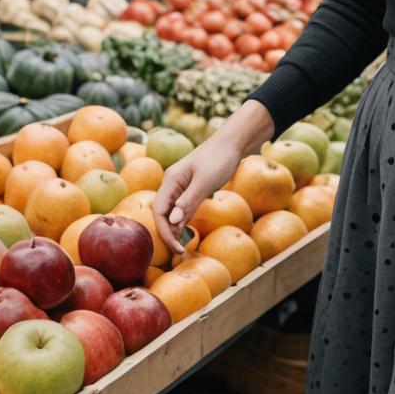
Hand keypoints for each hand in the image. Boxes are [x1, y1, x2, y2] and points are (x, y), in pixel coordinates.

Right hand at [152, 100, 273, 254]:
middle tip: (180, 252)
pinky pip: (183, 208)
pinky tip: (186, 233)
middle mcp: (173, 183)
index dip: (165, 231)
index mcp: (171, 180)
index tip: (177, 247)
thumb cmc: (220, 158)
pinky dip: (183, 221)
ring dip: (175, 229)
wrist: (235, 141)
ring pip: (172, 212)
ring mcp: (182, 186)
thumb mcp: (206, 180)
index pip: (159, 211)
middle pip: (163, 213)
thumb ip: (189, 200)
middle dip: (168, 233)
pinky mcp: (193, 187)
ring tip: (182, 248)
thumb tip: (172, 222)